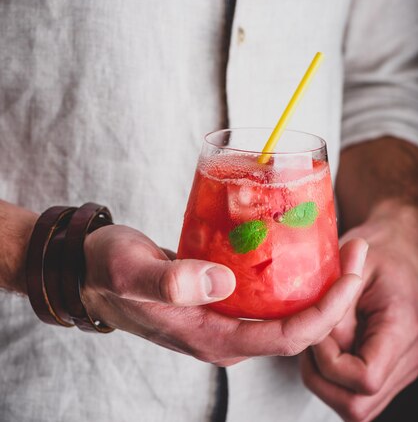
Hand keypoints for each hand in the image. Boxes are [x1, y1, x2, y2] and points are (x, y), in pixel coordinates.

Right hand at [82, 224, 366, 365]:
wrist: (88, 269)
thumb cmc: (106, 271)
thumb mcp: (131, 272)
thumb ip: (170, 280)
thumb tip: (221, 281)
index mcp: (213, 338)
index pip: (289, 336)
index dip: (330, 307)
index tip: (353, 269)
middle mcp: (225, 333)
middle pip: (298, 325)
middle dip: (335, 293)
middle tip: (355, 250)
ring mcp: (223, 316)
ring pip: (284, 308)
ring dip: (316, 282)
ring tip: (337, 245)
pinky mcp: (219, 296)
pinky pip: (266, 291)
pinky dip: (288, 271)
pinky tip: (296, 242)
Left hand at [300, 205, 417, 420]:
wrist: (402, 252)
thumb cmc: (379, 252)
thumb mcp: (353, 265)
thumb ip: (334, 301)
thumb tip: (314, 335)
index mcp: (402, 327)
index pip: (364, 378)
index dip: (330, 361)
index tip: (319, 332)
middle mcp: (409, 358)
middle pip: (358, 406)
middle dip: (322, 377)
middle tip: (313, 339)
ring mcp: (403, 371)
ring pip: (356, 408)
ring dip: (326, 380)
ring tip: (320, 340)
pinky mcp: (393, 372)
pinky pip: (359, 396)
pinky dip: (336, 379)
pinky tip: (331, 347)